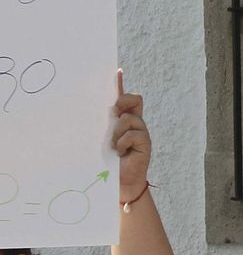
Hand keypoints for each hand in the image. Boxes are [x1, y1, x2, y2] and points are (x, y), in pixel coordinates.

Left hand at [111, 70, 150, 201]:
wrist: (118, 183)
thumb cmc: (105, 162)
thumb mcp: (99, 139)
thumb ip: (99, 124)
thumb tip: (85, 107)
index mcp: (121, 120)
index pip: (123, 97)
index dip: (120, 84)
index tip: (116, 71)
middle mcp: (133, 124)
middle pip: (135, 99)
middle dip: (123, 101)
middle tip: (113, 111)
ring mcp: (141, 133)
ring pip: (131, 118)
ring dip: (118, 129)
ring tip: (113, 144)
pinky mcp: (146, 144)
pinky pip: (135, 133)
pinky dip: (123, 141)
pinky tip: (119, 151)